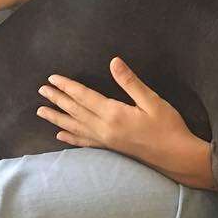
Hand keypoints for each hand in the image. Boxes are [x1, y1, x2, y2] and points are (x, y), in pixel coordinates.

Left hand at [35, 57, 210, 184]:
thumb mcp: (152, 100)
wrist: (175, 156)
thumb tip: (114, 62)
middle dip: (57, 99)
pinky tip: (60, 135)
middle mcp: (104, 128)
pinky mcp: (110, 147)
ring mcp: (105, 140)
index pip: (84, 97)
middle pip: (75, 111)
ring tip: (41, 111)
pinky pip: (84, 142)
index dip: (67, 87)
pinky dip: (70, 137)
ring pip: (75, 127)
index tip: (53, 79)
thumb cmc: (167, 126)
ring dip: (57, 118)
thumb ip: (130, 82)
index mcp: (114, 114)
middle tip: (41, 90)